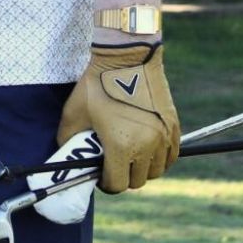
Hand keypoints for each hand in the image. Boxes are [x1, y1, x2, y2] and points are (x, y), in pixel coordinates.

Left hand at [56, 42, 179, 191]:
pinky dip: (160, 158)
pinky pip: (171, 155)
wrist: (127, 59)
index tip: (100, 176)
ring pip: (156, 170)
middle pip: (138, 180)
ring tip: (130, 157)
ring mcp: (163, 137)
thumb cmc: (97, 85)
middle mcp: (147, 146)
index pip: (118, 183)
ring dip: (142, 169)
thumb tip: (69, 155)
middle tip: (113, 166)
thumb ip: (69, 139)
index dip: (106, 183)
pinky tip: (147, 150)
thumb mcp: (73, 113)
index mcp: (121, 146)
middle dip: (124, 176)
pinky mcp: (173, 126)